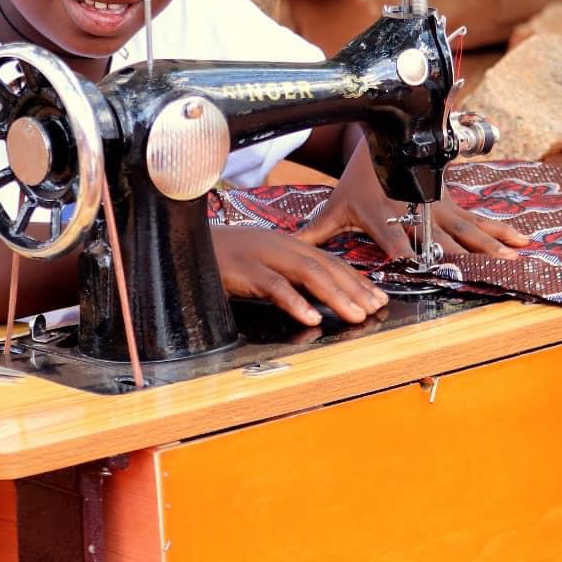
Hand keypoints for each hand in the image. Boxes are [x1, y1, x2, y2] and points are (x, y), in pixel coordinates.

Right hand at [212, 225, 386, 326]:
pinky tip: (310, 318)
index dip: (355, 279)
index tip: (377, 297)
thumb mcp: (261, 263)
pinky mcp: (243, 269)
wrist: (183, 243)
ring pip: (307, 274)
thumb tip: (316, 299)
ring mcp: (262, 255)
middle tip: (376, 308)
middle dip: (354, 288)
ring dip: (335, 296)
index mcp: (287, 244)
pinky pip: (273, 286)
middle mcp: (280, 245)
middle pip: (325, 266)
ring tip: (355, 315)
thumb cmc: (223, 258)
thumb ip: (287, 276)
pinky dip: (294, 302)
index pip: (329, 261)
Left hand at [296, 145, 529, 260]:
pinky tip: (524, 241)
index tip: (410, 260)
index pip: (390, 234)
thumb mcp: (335, 206)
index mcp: (381, 212)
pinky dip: (502, 231)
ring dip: (491, 245)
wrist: (382, 138)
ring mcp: (438, 206)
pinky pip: (479, 220)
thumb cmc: (357, 182)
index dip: (400, 246)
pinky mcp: (452, 204)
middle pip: (439, 234)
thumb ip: (314, 233)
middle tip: (482, 268)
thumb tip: (286, 250)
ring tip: (512, 259)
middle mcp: (414, 209)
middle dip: (460, 252)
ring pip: (467, 229)